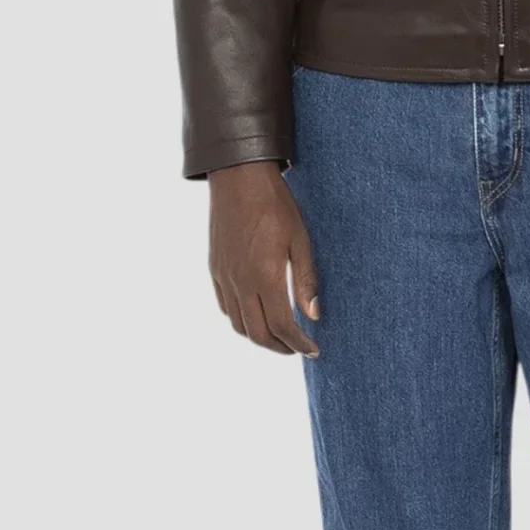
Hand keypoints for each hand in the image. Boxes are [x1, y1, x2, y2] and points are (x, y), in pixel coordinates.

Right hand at [206, 161, 320, 355]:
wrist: (239, 179)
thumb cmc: (276, 206)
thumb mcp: (301, 241)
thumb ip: (306, 281)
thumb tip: (314, 315)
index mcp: (265, 276)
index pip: (281, 326)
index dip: (299, 344)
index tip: (313, 350)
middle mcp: (240, 282)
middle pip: (257, 334)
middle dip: (280, 348)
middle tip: (298, 348)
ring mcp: (224, 277)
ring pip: (238, 325)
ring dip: (260, 337)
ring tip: (280, 335)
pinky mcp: (215, 269)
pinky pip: (226, 307)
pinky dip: (241, 320)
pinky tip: (257, 314)